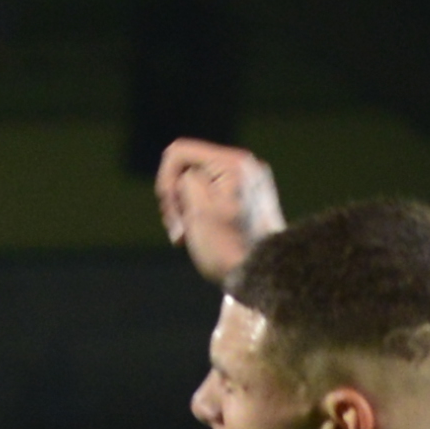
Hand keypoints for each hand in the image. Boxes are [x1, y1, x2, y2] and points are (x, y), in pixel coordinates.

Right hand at [154, 138, 282, 279]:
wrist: (263, 277)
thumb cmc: (228, 247)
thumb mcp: (197, 208)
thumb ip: (185, 178)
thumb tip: (185, 173)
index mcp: (233, 163)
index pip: (179, 152)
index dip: (166, 180)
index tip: (169, 210)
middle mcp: (245, 165)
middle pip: (189, 166)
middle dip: (176, 196)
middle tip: (177, 230)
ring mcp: (249, 181)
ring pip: (198, 182)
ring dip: (185, 207)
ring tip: (185, 236)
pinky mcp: (248, 196)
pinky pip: (212, 193)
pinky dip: (200, 211)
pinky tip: (198, 233)